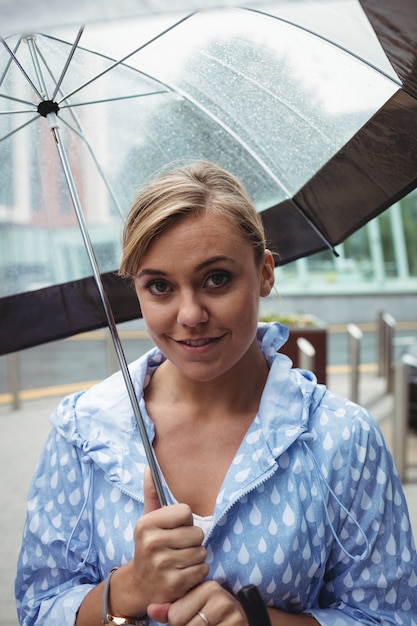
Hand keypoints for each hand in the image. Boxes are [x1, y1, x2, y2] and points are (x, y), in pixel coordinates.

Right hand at [134, 467, 208, 611]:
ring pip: (201, 552)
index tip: (174, 529)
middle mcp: (151, 543)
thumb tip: (149, 467)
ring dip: (195, 557)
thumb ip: (152, 493)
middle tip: (177, 547)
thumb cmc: (149, 546)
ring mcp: (162, 565)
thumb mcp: (147, 520)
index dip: (185, 521)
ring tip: (180, 560)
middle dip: (192, 540)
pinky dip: (197, 572)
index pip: (186, 511)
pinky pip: (202, 570)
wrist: (139, 585)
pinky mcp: (173, 585)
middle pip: (197, 533)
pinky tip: (183, 574)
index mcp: (146, 524)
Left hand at [149, 580, 247, 625]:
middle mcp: (221, 599)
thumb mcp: (191, 609)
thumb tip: (151, 610)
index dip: (177, 624)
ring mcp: (232, 616)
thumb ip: (170, 610)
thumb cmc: (211, 617)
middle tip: (199, 624)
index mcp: (208, 587)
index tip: (191, 619)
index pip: (175, 616)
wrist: (240, 623)